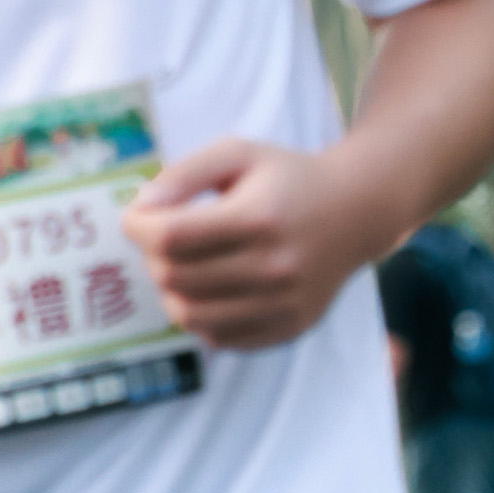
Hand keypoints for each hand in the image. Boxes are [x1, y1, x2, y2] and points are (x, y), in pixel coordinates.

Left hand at [124, 137, 372, 349]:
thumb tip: (141, 209)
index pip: (172, 236)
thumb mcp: (238, 155)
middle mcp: (275, 267)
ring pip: (190, 315)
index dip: (138, 227)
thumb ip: (184, 174)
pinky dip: (201, 317)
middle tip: (164, 239)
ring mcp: (284, 304)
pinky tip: (211, 291)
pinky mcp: (289, 328)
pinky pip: (219, 338)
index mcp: (259, 217)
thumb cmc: (289, 179)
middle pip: (175, 277)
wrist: (357, 212)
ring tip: (182, 268)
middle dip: (153, 256)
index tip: (136, 217)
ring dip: (171, 291)